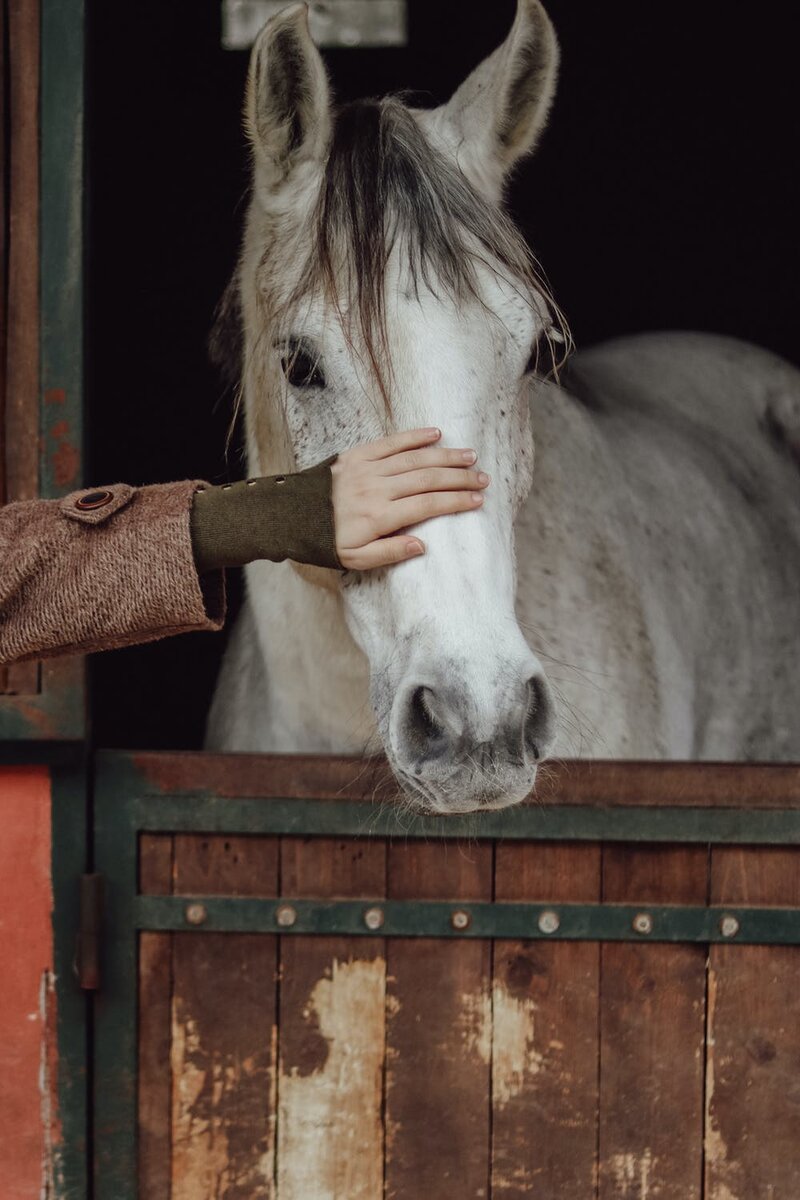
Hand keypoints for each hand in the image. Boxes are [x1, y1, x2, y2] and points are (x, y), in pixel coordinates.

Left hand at [330, 428, 489, 570]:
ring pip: (414, 458)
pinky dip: (414, 437)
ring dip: (444, 456)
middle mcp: (377, 488)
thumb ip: (390, 553)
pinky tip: (435, 434)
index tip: (477, 500)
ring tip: (469, 456)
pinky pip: (390, 442)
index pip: (427, 505)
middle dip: (459, 478)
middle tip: (482, 478)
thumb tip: (422, 545)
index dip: (455, 502)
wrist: (288, 516)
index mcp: (379, 516)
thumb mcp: (355, 559)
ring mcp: (367, 468)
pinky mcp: (357, 455)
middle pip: (427, 478)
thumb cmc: (324, 541)